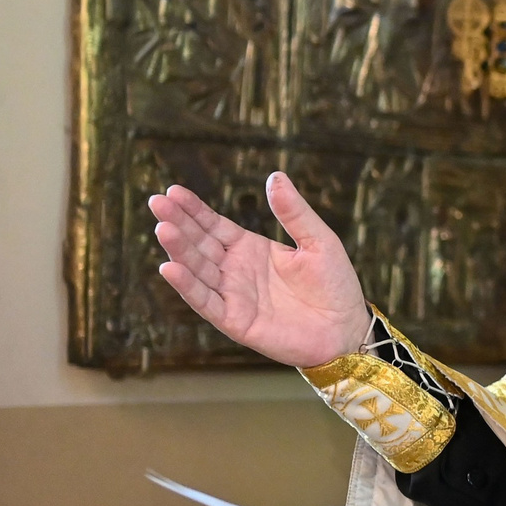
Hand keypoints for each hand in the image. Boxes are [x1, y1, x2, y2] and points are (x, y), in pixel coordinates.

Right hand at [147, 173, 371, 367]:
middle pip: (199, 244)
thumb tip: (275, 176)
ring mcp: (233, 295)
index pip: (214, 225)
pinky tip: (170, 268)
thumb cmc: (335, 285)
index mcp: (250, 248)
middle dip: (178, 223)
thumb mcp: (319, 241)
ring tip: (163, 228)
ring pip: (198, 270)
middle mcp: (235, 270)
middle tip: (157, 202)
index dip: (193, 209)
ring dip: (180, 250)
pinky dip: (188, 286)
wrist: (347, 328)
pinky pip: (206, 302)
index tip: (172, 191)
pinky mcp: (235, 320)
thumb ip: (294, 212)